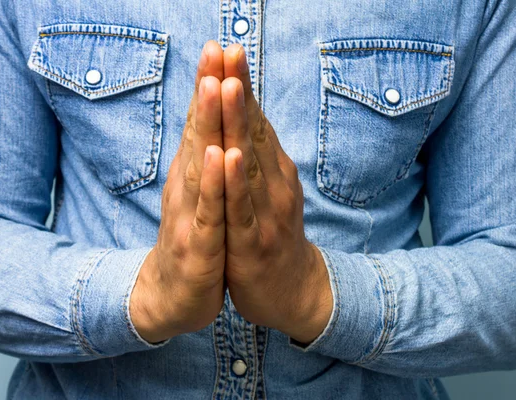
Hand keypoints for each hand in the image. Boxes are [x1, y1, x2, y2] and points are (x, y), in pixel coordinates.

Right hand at [130, 41, 226, 342]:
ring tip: (214, 87)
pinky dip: (213, 183)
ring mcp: (191, 213)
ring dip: (207, 124)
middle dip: (207, 89)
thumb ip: (202, 158)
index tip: (219, 46)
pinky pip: (209, 210)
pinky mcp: (200, 243)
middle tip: (213, 49)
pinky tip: (217, 156)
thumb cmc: (194, 238)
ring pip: (200, 163)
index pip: (201, 123)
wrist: (174, 295)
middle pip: (197, 131)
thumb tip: (210, 121)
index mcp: (192, 174)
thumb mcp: (199, 194)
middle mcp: (187, 186)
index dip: (209, 84)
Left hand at [220, 44, 332, 343]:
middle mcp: (273, 182)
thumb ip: (256, 153)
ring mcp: (266, 210)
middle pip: (252, 129)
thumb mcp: (264, 188)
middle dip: (237, 88)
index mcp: (270, 168)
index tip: (225, 47)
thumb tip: (246, 114)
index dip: (238, 83)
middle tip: (228, 49)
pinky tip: (229, 158)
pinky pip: (243, 208)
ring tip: (225, 87)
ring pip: (248, 161)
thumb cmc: (270, 232)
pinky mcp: (254, 240)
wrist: (291, 289)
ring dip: (237, 124)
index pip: (252, 119)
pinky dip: (235, 183)